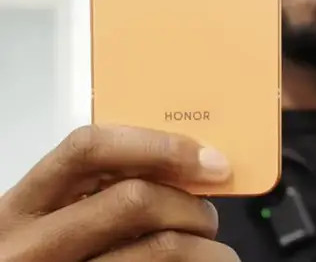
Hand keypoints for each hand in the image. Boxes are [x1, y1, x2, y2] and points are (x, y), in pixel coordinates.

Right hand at [0, 125, 238, 260]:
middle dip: (189, 203)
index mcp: (22, 206)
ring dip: (203, 244)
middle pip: (133, 200)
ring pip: (158, 247)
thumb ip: (96, 190)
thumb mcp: (51, 220)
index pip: (88, 150)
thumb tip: (184, 168)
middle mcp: (31, 245)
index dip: (156, 145)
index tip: (207, 158)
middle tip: (209, 216)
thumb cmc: (47, 257)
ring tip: (213, 250)